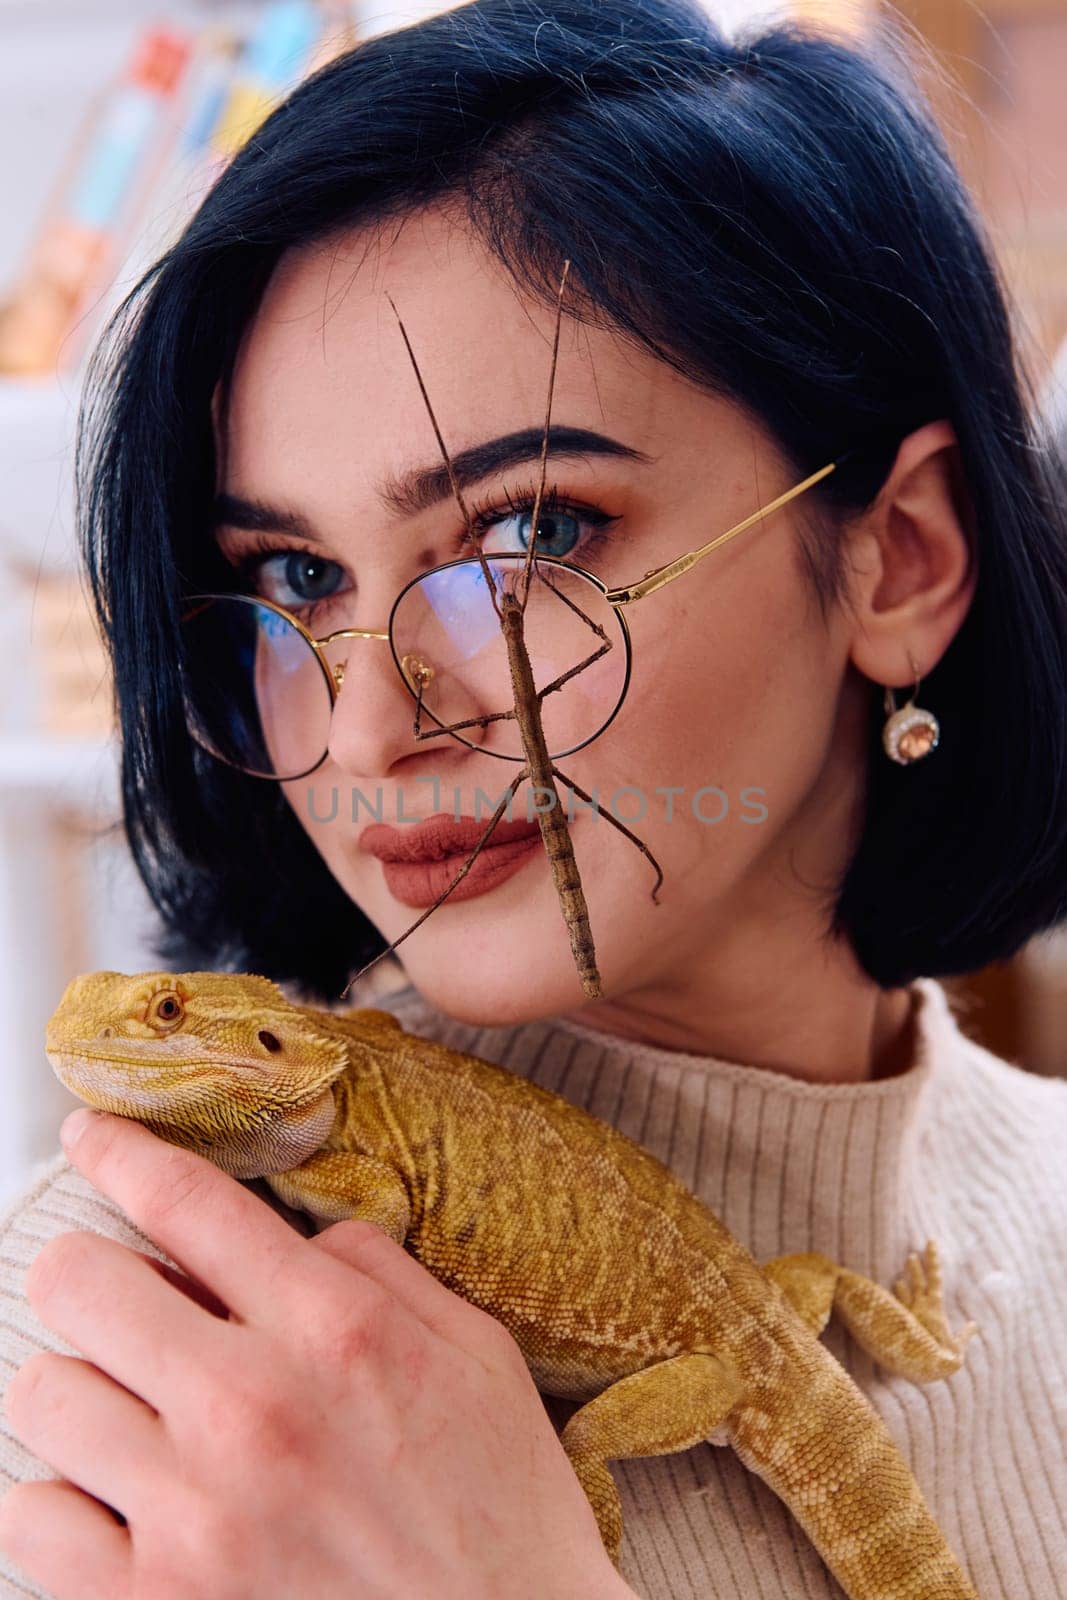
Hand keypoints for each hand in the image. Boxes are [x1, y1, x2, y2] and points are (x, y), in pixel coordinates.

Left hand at [0, 1109, 632, 1599]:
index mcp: (333, 1330)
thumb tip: (299, 1233)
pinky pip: (32, 1519)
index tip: (90, 1134)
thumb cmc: (503, 1515)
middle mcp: (250, 1408)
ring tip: (133, 1409)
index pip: (184, 1201)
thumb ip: (380, 1272)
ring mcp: (194, 1515)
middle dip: (92, 1270)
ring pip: (42, 1393)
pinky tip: (119, 1496)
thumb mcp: (477, 1355)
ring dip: (82, 1386)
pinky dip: (62, 1497)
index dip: (119, 1149)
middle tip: (122, 1295)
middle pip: (78, 1282)